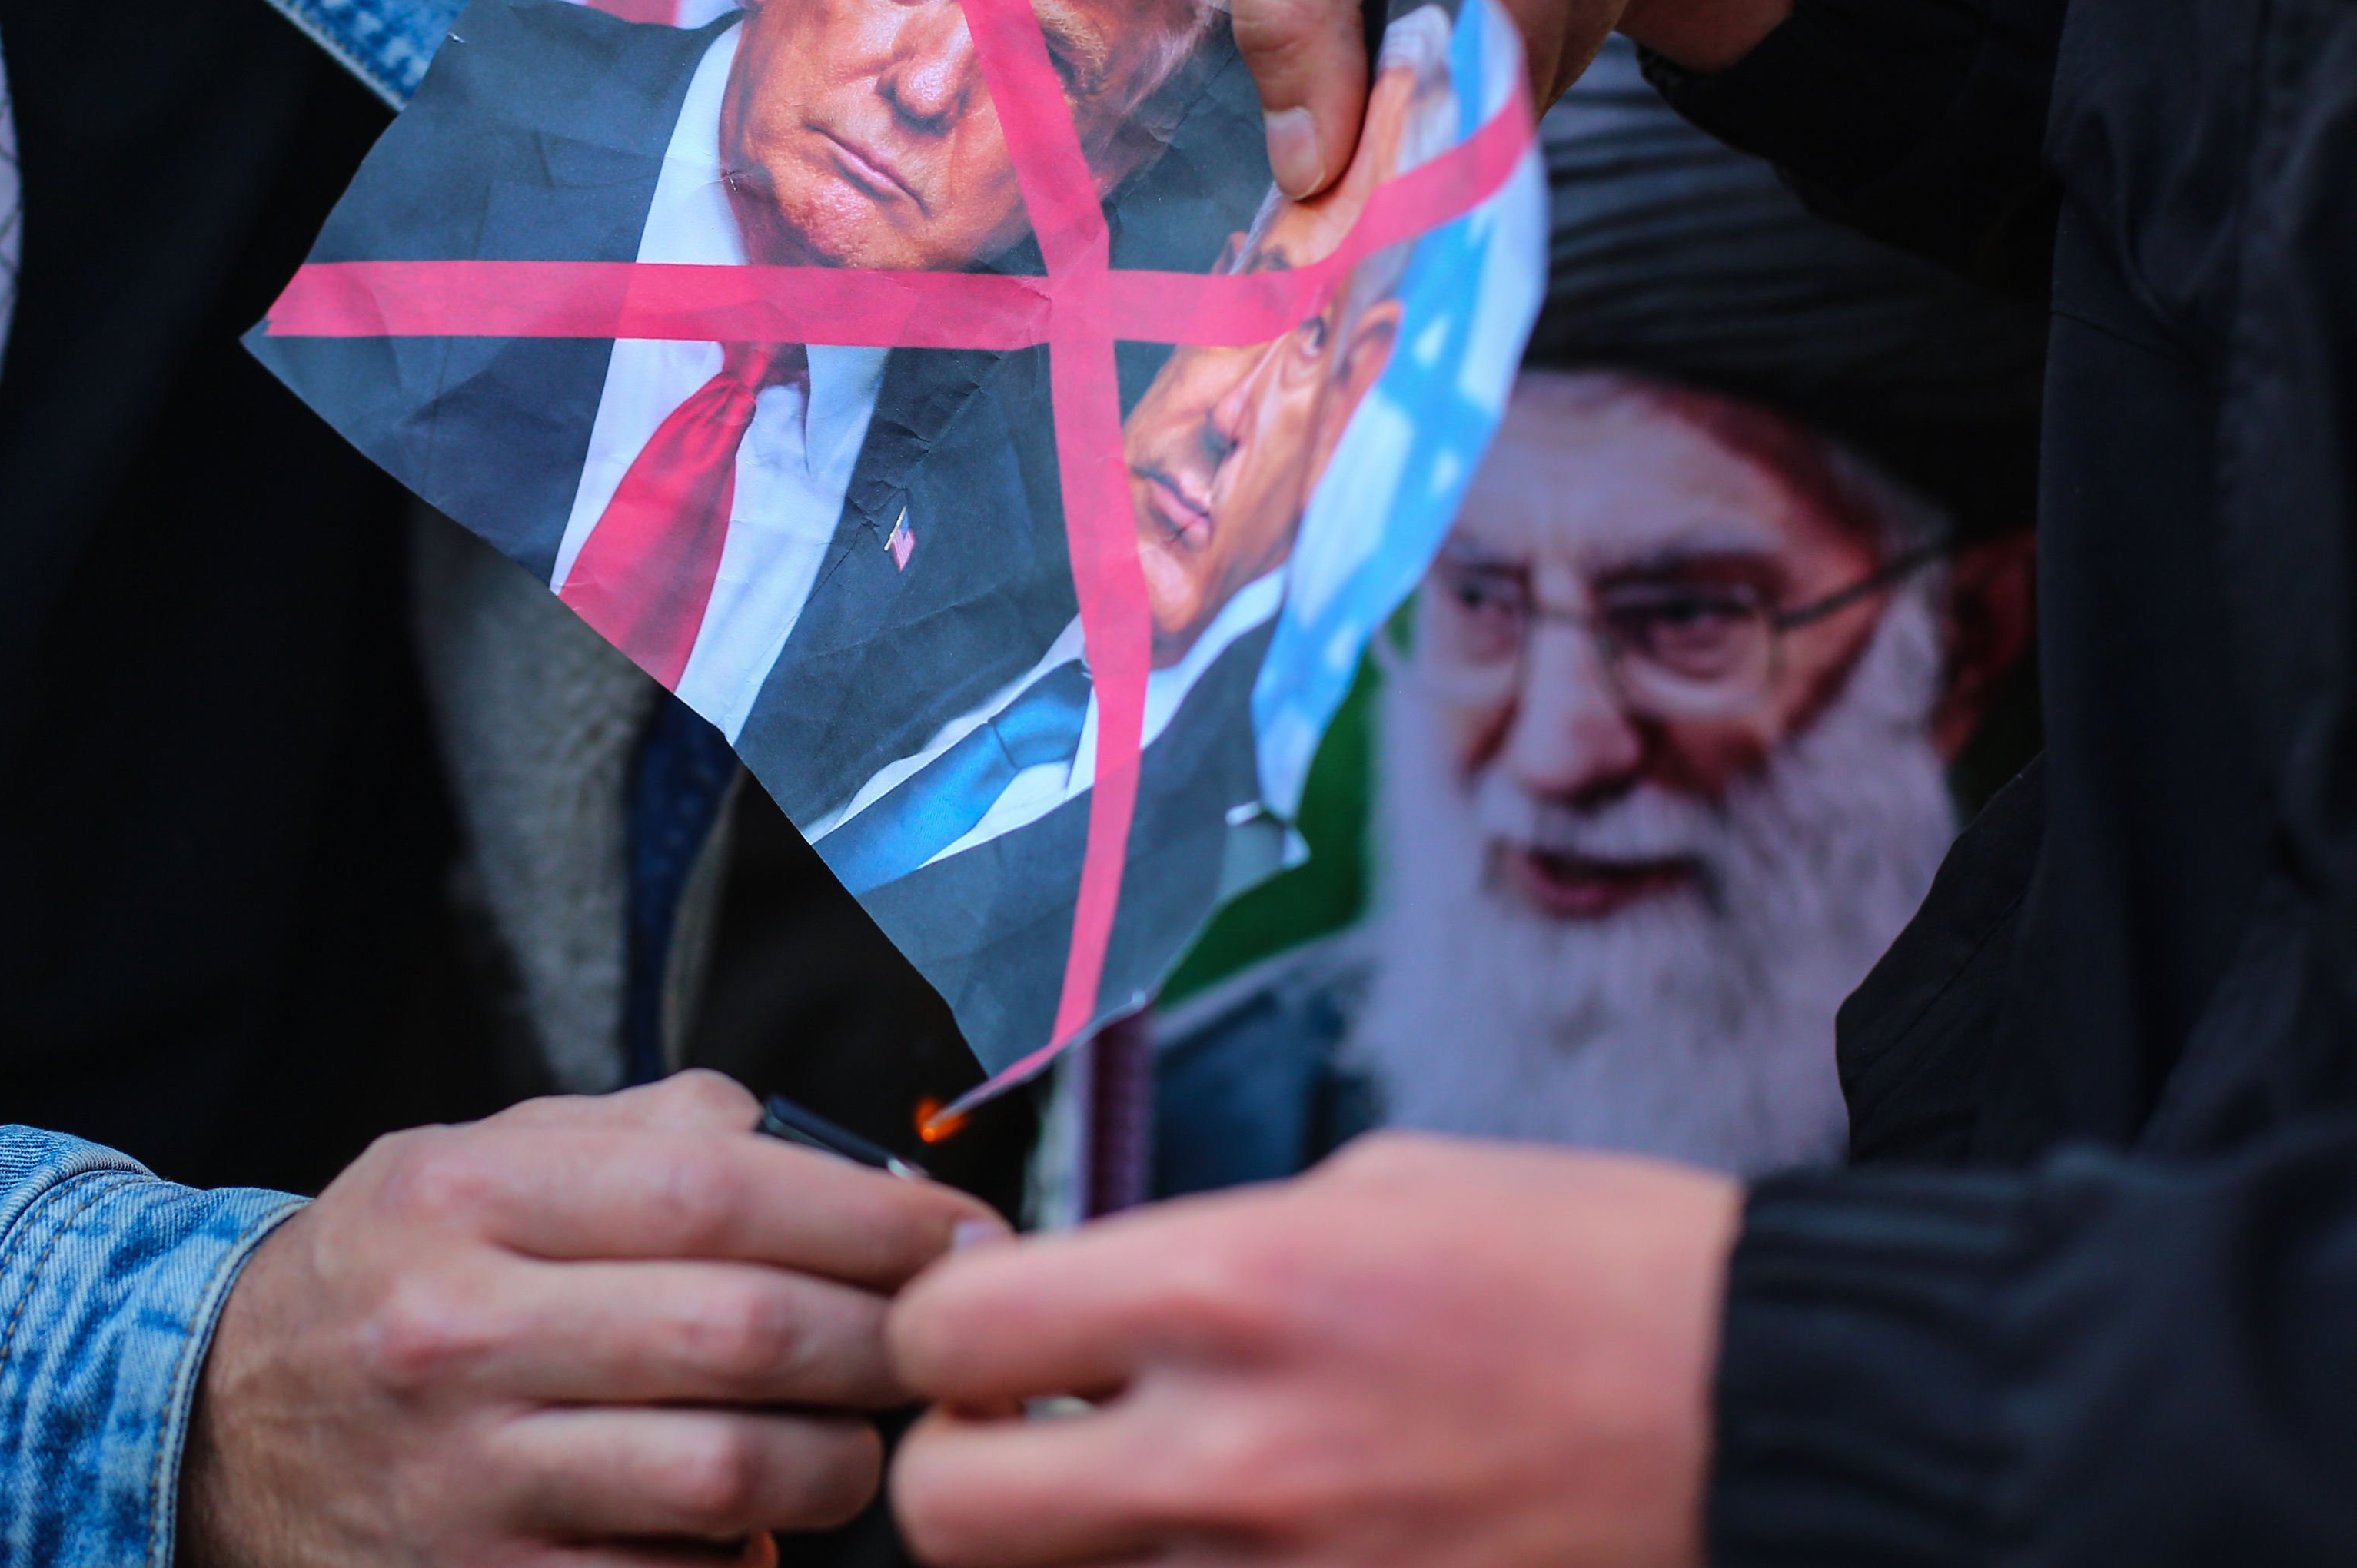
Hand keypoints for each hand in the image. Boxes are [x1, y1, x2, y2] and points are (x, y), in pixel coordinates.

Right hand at [179, 1071, 994, 1567]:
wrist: (213, 1426)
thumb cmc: (391, 1276)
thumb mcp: (482, 1158)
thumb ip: (647, 1132)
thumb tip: (815, 1150)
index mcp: (472, 1199)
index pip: (719, 1194)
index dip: (871, 1216)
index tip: (957, 1231)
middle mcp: (462, 1335)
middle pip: (745, 1336)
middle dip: (886, 1338)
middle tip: (945, 1336)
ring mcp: (470, 1481)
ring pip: (730, 1477)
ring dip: (840, 1461)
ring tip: (857, 1433)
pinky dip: (746, 1552)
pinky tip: (754, 1515)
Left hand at [885, 1132, 1740, 1567]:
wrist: (1778, 1410)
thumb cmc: (1593, 1275)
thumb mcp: (1376, 1188)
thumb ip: (1207, 1249)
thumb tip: (1101, 1301)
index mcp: (1228, 1291)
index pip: (950, 1339)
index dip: (942, 1339)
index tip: (985, 1339)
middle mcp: (1231, 1455)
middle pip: (947, 1514)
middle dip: (963, 1474)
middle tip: (1022, 1442)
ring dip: (1075, 1549)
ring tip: (1149, 1494)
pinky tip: (1250, 1546)